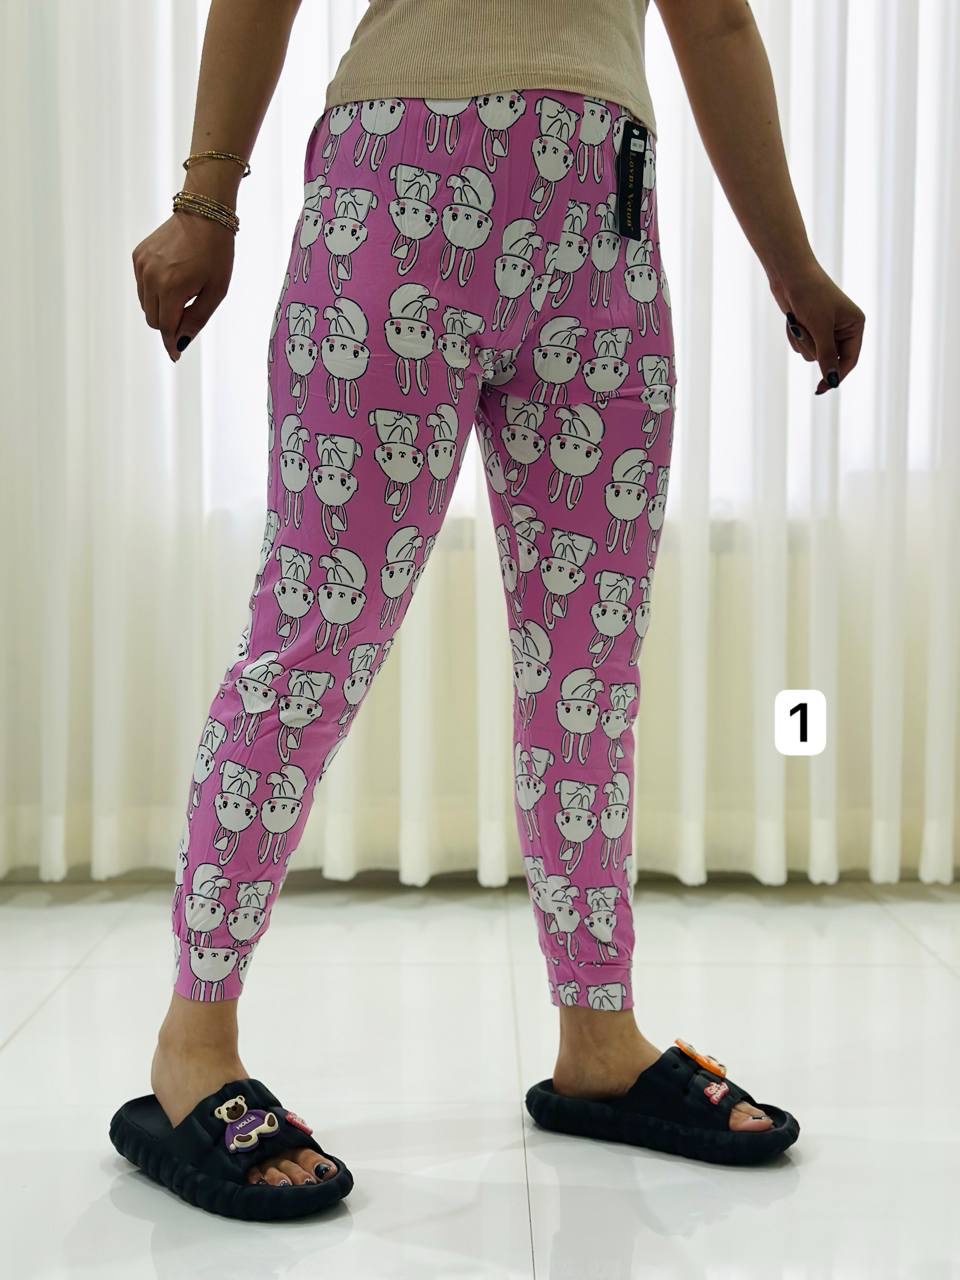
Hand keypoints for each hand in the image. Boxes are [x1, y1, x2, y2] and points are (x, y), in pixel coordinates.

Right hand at [131, 210, 234, 361]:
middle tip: (189, 314)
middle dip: (169, 325)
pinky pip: (143, 286)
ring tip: (184, 291)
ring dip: (162, 308)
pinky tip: (173, 277)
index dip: (172, 343)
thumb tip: (180, 343)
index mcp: (171, 287)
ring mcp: (142, 265)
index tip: (176, 356)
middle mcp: (150, 277)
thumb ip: (197, 319)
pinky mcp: (138, 256)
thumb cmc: (216, 254)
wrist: (204, 214)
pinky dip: (156, 290)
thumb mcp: (216, 292)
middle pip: (154, 320)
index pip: (166, 328)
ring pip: (146, 304)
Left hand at [768, 259, 865, 394]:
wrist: (790, 275)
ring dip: (802, 342)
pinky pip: (802, 346)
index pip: (850, 359)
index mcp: (855, 325)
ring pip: (812, 355)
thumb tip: (831, 380)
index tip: (821, 388)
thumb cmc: (810, 295)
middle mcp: (843, 329)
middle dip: (813, 348)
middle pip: (828, 359)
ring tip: (799, 319)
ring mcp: (826, 329)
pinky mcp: (810, 328)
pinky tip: (793, 319)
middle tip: (804, 331)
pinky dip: (795, 337)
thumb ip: (827, 355)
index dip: (836, 375)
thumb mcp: (820, 328)